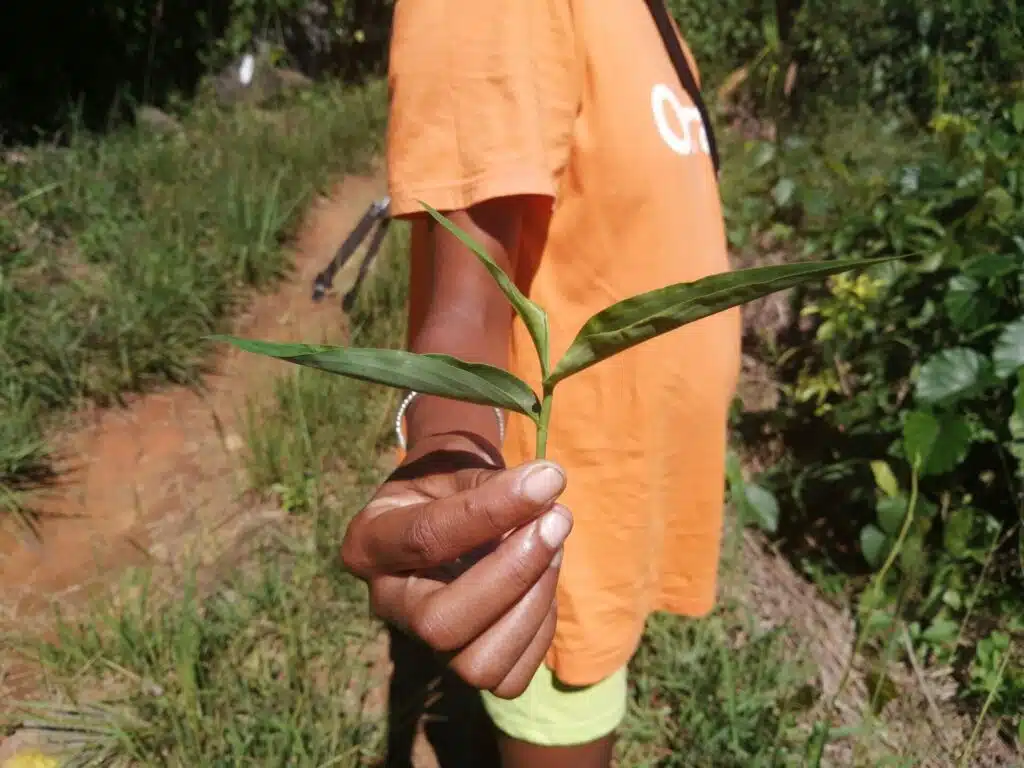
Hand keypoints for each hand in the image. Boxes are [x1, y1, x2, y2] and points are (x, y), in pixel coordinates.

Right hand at [340, 434, 570, 698]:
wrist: (445, 504)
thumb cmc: (447, 480)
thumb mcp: (455, 464)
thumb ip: (493, 480)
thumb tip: (549, 486)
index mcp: (369, 542)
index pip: (427, 537)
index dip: (493, 511)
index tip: (549, 481)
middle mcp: (386, 601)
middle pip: (440, 625)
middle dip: (511, 576)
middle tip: (558, 520)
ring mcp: (421, 642)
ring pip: (475, 665)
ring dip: (532, 606)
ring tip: (555, 547)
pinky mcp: (462, 661)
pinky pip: (508, 677)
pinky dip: (539, 630)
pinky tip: (544, 581)